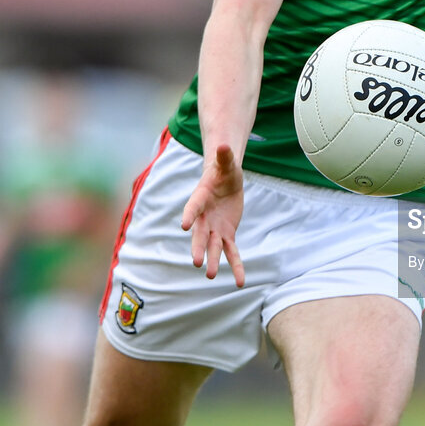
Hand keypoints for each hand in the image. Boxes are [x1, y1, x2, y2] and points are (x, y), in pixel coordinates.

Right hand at [181, 144, 245, 286]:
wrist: (226, 181)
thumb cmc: (224, 171)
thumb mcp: (227, 163)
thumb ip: (225, 156)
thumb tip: (224, 144)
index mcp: (200, 198)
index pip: (193, 207)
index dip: (189, 214)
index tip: (183, 225)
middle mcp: (204, 218)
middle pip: (199, 234)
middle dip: (198, 247)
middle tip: (196, 261)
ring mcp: (215, 228)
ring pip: (214, 247)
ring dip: (214, 261)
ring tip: (212, 276)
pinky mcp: (227, 234)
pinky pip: (232, 252)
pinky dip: (237, 266)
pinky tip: (241, 281)